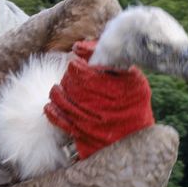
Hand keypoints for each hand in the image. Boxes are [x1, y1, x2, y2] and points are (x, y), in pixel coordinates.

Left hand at [43, 39, 153, 158]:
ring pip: (63, 101)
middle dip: (68, 78)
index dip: (76, 67)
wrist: (136, 140)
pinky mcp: (81, 135)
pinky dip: (53, 112)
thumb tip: (78, 47)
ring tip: (59, 89)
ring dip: (58, 92)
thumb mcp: (132, 79)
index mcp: (114, 88)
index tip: (77, 64)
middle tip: (72, 77)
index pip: (82, 72)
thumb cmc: (134, 105)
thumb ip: (109, 60)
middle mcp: (100, 105)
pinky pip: (60, 121)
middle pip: (71, 85)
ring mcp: (89, 122)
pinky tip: (51, 106)